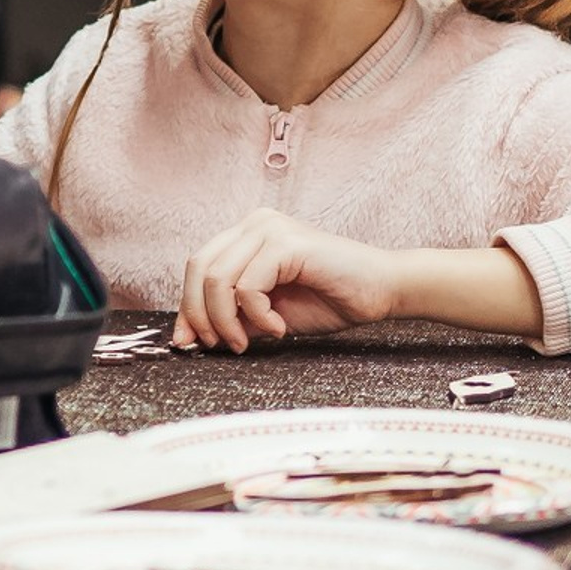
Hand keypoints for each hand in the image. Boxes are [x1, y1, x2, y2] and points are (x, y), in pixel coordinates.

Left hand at [174, 209, 402, 352]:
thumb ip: (233, 317)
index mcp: (247, 235)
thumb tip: (191, 335)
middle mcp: (254, 224)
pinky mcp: (285, 243)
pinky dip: (257, 315)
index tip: (188, 341)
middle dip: (199, 314)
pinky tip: (279, 329)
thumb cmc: (331, 300)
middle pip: (199, 268)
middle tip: (220, 345)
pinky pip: (247, 285)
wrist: (383, 291)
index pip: (198, 266)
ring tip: (248, 342)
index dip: (187, 305)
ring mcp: (268, 229)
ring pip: (218, 278)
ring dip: (226, 320)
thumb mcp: (269, 314)